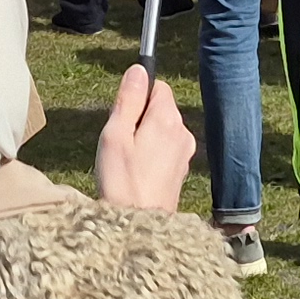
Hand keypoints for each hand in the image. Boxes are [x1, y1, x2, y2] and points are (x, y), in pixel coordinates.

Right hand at [94, 62, 195, 211]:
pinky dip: (151, 156)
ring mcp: (184, 154)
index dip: (136, 97)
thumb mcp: (115, 134)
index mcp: (167, 119)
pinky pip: (165, 150)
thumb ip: (128, 99)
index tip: (122, 117)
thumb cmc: (122, 183)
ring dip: (145, 138)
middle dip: (139, 119)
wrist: (139, 229)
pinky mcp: (181, 172)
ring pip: (162, 130)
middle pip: (160, 108)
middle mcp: (182, 133)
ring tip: (127, 163)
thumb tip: (139, 69)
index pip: (158, 86)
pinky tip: (137, 175)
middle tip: (120, 144)